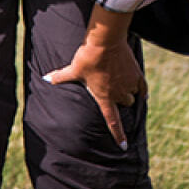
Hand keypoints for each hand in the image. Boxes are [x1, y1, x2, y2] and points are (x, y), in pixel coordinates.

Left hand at [44, 34, 144, 149]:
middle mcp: (119, 94)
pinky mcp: (137, 75)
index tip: (123, 146)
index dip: (118, 135)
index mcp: (104, 97)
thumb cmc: (88, 57)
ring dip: (127, 92)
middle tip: (111, 90)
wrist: (106, 42)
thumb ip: (61, 77)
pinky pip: (142, 88)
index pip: (112, 121)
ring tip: (120, 82)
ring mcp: (129, 85)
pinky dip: (141, 90)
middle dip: (119, 100)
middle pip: (124, 104)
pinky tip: (140, 91)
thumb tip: (46, 78)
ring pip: (132, 95)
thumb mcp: (74, 69)